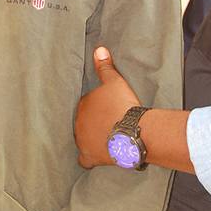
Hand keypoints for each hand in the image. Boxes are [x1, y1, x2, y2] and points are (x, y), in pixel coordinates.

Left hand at [75, 46, 140, 167]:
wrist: (132, 131)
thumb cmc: (123, 105)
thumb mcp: (115, 82)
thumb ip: (105, 67)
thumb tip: (99, 50)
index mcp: (83, 105)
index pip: (86, 105)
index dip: (98, 108)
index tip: (107, 110)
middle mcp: (78, 123)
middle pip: (83, 122)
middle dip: (93, 123)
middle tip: (108, 124)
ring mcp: (82, 141)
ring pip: (83, 139)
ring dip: (91, 139)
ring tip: (105, 139)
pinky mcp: (89, 156)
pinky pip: (85, 160)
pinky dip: (89, 158)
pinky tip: (93, 158)